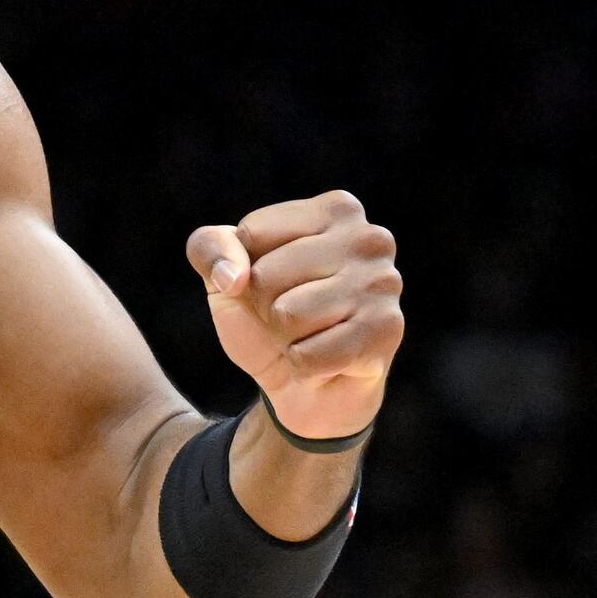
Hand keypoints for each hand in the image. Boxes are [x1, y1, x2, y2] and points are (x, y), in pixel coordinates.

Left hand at [185, 191, 401, 443]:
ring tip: (310, 335)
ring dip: (286, 337)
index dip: (246, 269)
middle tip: (293, 317)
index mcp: (337, 209)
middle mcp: (369, 238)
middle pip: (267, 275)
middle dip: (265, 306)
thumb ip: (210, 249)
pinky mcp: (386, 331)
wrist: (305, 387)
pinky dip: (305, 365)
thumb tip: (233, 276)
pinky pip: (309, 354)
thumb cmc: (270, 318)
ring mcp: (383, 284)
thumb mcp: (226, 276)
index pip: (252, 234)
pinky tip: (327, 360)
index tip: (275, 283)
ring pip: (288, 315)